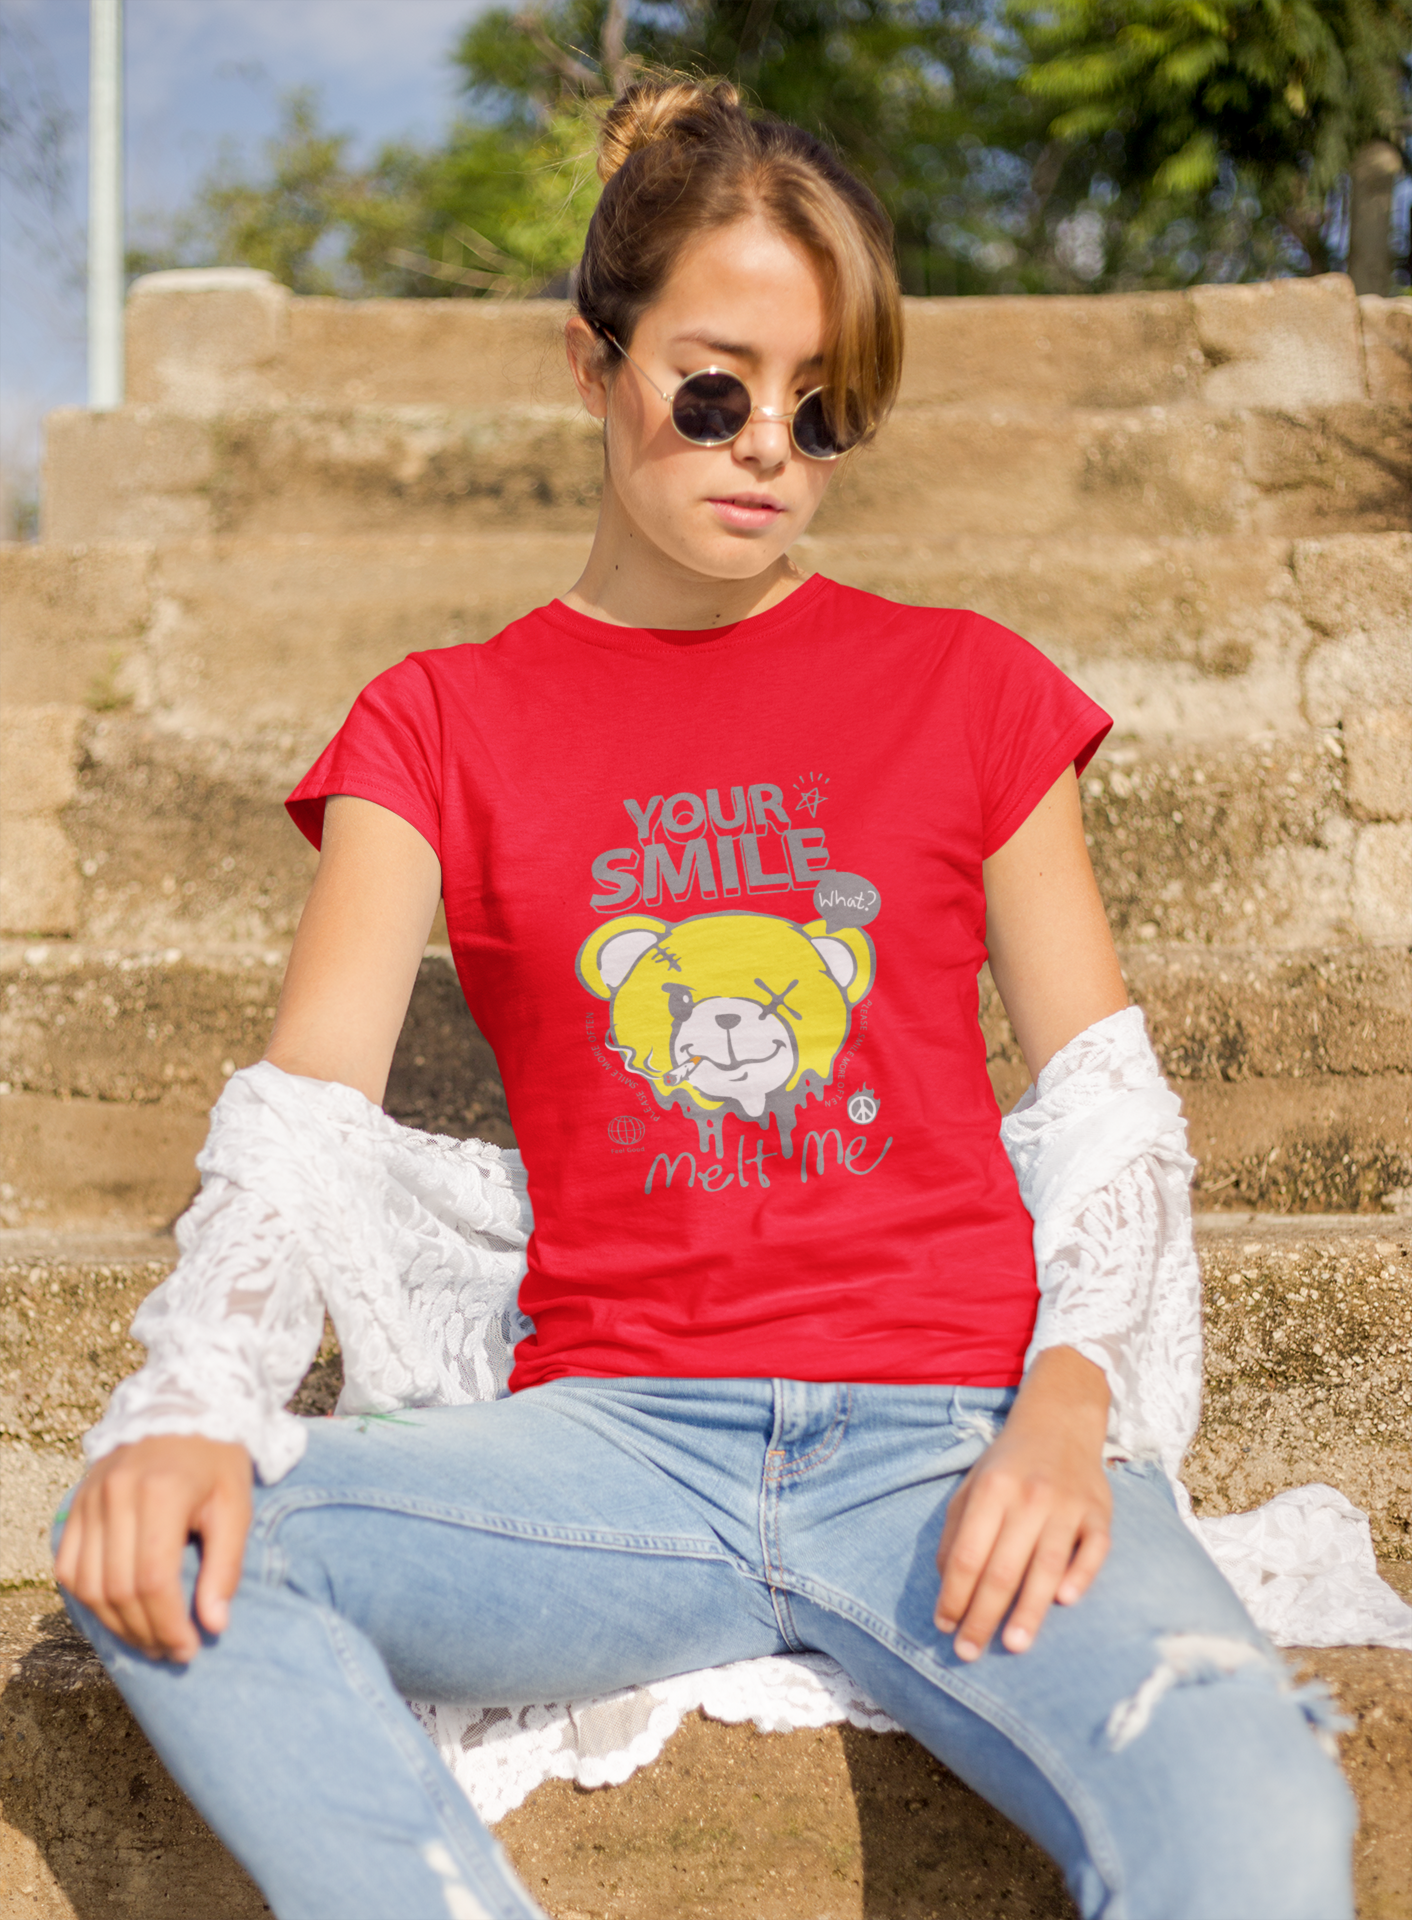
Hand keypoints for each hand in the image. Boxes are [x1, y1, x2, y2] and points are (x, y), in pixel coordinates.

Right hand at [54, 1435, 252, 1662]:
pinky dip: (88, 1598)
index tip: (189, 1649)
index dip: (168, 1624)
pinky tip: (118, 1612)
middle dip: (144, 1632)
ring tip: (148, 1639)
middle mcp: (116, 1495)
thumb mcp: (236, 1505)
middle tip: (171, 1651)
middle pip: (118, 1588)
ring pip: (88, 1585)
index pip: (153, 1579)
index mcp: (161, 1492)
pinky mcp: (76, 1503)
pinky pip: (69, 1566)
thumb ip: (226, 1566)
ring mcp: (90, 1498)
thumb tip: (214, 1626)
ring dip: (116, 1623)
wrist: (182, 1406)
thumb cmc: (216, 1459)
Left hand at [934, 1347, 1110, 1661]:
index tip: (944, 1627)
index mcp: (991, 1491)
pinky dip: (1080, 1575)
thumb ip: (956, 1532)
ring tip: (1012, 1646)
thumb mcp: (972, 1486)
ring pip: (1046, 1566)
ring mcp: (1067, 1505)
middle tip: (969, 1652)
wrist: (1060, 1421)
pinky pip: (1093, 1549)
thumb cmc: (1008, 1464)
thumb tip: (947, 1584)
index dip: (953, 1595)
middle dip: (983, 1616)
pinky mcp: (1100, 1512)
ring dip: (1029, 1610)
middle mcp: (1028, 1497)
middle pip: (1002, 1568)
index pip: (968, 1555)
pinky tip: (1064, 1602)